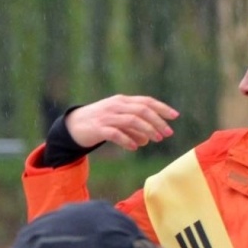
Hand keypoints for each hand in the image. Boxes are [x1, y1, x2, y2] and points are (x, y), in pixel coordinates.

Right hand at [64, 95, 179, 150]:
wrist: (73, 125)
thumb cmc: (99, 122)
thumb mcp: (117, 121)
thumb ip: (133, 128)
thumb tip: (148, 139)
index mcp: (122, 101)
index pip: (146, 101)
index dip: (162, 108)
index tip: (175, 117)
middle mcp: (115, 106)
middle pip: (142, 110)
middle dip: (157, 122)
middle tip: (167, 134)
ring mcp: (106, 116)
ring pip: (131, 120)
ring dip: (146, 130)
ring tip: (155, 140)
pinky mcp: (98, 129)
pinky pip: (116, 134)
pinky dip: (127, 140)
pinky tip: (134, 147)